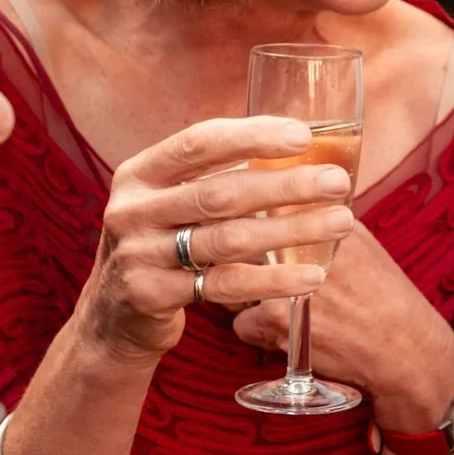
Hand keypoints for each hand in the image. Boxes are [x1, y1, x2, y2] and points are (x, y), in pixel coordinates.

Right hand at [71, 117, 355, 367]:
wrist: (113, 319)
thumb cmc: (161, 247)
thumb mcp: (169, 203)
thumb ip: (211, 176)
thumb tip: (294, 145)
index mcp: (139, 173)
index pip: (200, 142)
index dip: (252, 135)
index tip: (304, 135)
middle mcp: (132, 209)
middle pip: (221, 192)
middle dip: (286, 185)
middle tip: (337, 182)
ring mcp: (137, 254)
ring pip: (228, 239)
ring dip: (291, 230)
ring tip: (340, 222)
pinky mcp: (151, 296)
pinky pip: (223, 285)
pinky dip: (273, 279)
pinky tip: (312, 275)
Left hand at [231, 220, 453, 426]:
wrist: (407, 349)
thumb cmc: (385, 299)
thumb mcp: (362, 245)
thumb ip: (323, 222)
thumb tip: (285, 207)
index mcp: (326, 216)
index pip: (261, 204)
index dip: (243, 219)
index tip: (238, 226)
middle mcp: (304, 241)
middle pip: (239, 240)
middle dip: (235, 258)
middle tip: (243, 270)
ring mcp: (287, 279)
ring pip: (233, 283)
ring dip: (245, 297)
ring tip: (280, 308)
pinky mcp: (278, 319)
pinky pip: (240, 323)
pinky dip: (258, 334)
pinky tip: (287, 336)